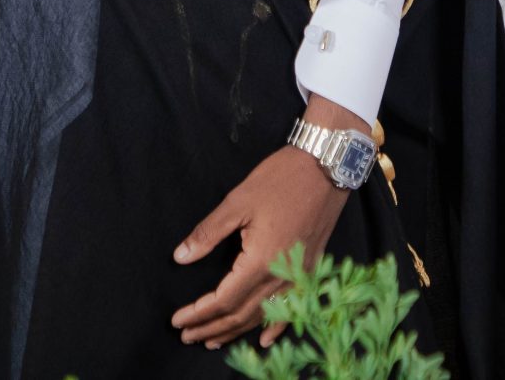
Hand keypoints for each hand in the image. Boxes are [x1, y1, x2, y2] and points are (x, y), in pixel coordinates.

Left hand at [168, 96, 360, 350]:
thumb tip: (180, 257)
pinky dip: (276, 327)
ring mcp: (299, 275)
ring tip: (213, 340)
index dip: (198, 313)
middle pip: (241, 314)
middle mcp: (281, 276)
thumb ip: (208, 233)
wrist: (327, 166)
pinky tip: (264, 339)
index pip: (223, 300)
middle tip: (187, 336)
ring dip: (236, 331)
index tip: (177, 320)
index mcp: (260, 260)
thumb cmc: (281, 179)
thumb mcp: (238, 201)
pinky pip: (290, 307)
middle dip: (211, 328)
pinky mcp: (311, 269)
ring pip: (263, 315)